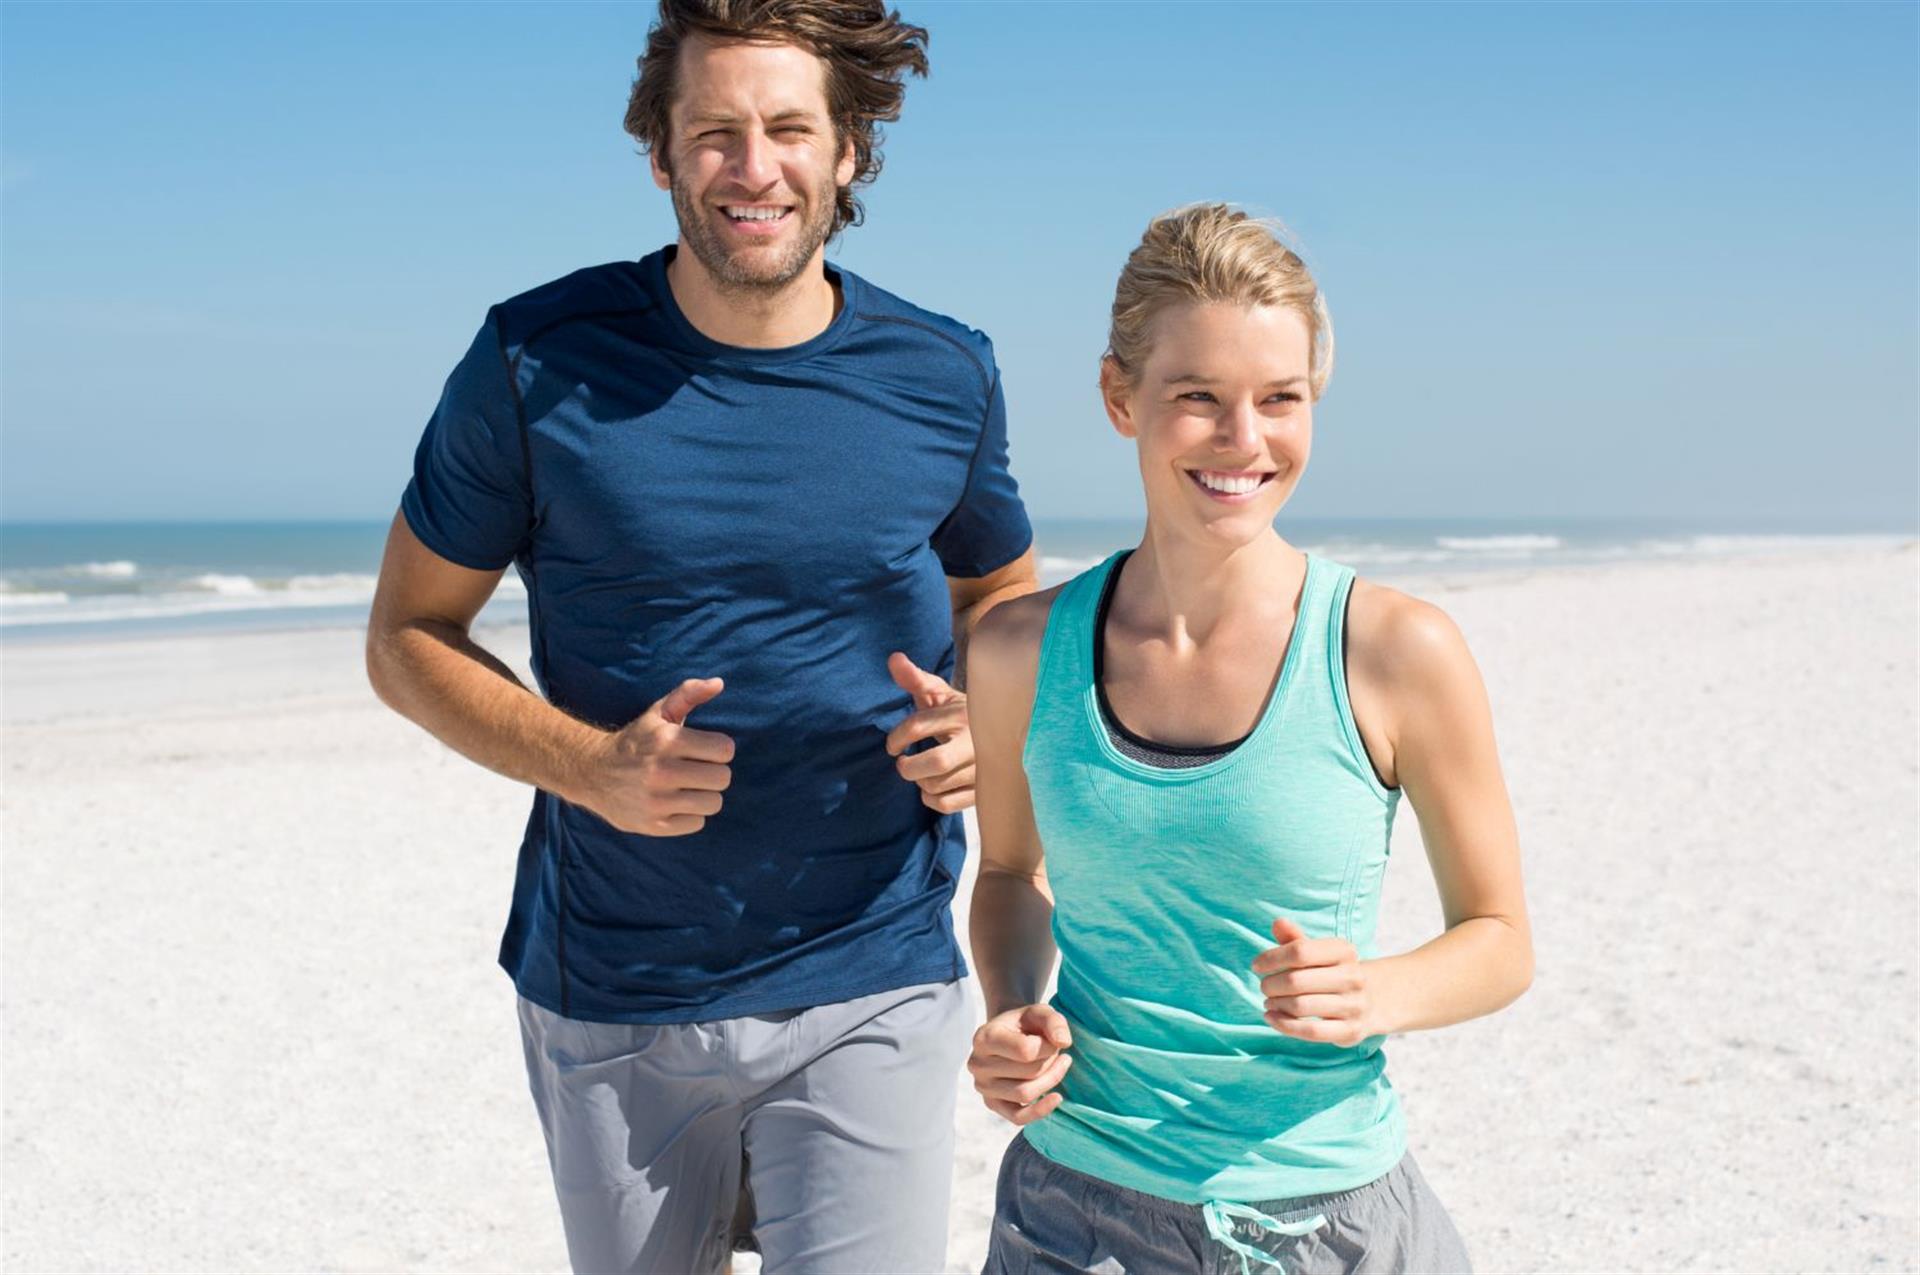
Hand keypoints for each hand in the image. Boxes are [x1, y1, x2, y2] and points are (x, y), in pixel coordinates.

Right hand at [576, 677, 734, 835]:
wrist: (593, 773)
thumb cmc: (637, 741)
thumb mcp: (659, 713)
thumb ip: (689, 693)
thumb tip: (719, 683)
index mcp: (667, 740)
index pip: (725, 750)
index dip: (718, 750)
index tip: (704, 751)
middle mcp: (661, 771)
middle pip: (722, 779)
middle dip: (713, 774)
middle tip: (696, 771)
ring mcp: (657, 801)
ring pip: (713, 803)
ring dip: (704, 796)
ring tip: (687, 788)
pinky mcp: (653, 825)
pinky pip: (697, 823)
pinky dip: (690, 816)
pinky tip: (674, 804)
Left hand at [885, 652, 974, 813]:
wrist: (1000, 730)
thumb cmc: (959, 712)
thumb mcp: (939, 693)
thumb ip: (914, 678)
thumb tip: (893, 658)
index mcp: (962, 714)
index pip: (918, 726)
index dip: (896, 738)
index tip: (892, 746)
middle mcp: (975, 741)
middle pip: (935, 763)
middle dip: (908, 767)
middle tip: (903, 763)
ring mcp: (981, 769)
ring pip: (937, 785)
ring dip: (920, 781)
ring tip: (922, 772)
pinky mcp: (982, 790)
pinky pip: (948, 804)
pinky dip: (932, 800)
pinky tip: (932, 788)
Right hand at [968, 1004, 1073, 1124]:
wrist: (1009, 1035)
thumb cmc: (1025, 1024)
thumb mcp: (1039, 1012)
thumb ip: (1054, 1021)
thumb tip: (1063, 1043)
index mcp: (984, 1037)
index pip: (1026, 1050)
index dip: (1048, 1047)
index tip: (1054, 1040)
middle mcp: (977, 1064)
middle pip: (1029, 1072)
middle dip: (1051, 1062)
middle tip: (1057, 1052)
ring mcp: (983, 1087)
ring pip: (1026, 1094)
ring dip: (1051, 1080)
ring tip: (1059, 1065)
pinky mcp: (992, 1104)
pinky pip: (1018, 1117)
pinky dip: (1041, 1110)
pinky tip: (1057, 1098)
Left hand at [1252, 916, 1377, 1045]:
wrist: (1371, 1002)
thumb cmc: (1331, 973)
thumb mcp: (1318, 953)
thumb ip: (1295, 939)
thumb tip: (1278, 922)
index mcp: (1344, 951)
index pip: (1300, 951)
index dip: (1272, 958)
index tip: (1257, 966)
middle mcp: (1353, 977)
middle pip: (1296, 980)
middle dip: (1271, 984)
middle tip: (1264, 987)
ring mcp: (1354, 1006)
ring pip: (1300, 1006)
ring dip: (1276, 1004)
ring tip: (1269, 1001)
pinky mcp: (1351, 1031)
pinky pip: (1311, 1031)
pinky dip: (1284, 1025)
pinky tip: (1271, 1017)